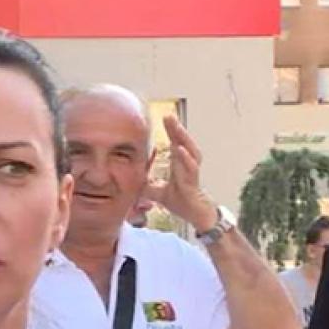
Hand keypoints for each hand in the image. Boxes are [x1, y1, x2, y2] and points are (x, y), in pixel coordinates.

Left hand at [144, 115, 216, 231]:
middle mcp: (186, 164)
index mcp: (179, 164)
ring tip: (175, 126)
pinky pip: (190, 167)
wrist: (194, 214)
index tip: (165, 117)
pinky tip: (179, 149)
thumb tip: (134, 184)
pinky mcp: (192, 181)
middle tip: (168, 115)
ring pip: (189, 150)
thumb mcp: (158, 193)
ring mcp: (190, 171)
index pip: (175, 143)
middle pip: (182, 142)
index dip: (171, 130)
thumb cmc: (181, 200)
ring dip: (182, 137)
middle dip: (175, 128)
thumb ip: (148, 187)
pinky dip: (185, 157)